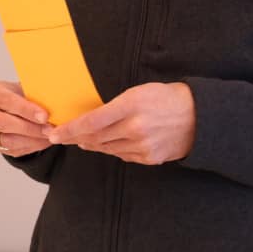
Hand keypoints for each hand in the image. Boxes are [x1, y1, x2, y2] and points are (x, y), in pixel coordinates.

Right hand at [0, 81, 52, 157]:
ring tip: (50, 136)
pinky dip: (31, 147)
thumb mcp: (29, 89)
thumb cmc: (24, 95)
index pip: (5, 100)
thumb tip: (55, 100)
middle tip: (50, 130)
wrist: (19, 108)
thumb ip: (37, 94)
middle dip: (28, 127)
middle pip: (2, 122)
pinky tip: (44, 141)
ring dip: (31, 140)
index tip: (44, 116)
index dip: (25, 109)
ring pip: (6, 140)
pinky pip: (12, 150)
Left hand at [46, 82, 195, 165]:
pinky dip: (111, 150)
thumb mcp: (137, 93)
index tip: (53, 134)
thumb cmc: (164, 98)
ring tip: (82, 139)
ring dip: (91, 144)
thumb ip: (112, 107)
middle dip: (74, 138)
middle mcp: (135, 128)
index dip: (68, 130)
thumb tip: (88, 120)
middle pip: (94, 138)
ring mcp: (142, 146)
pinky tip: (108, 143)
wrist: (199, 116)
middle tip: (60, 137)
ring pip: (105, 149)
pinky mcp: (149, 158)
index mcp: (130, 106)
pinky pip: (121, 156)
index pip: (90, 122)